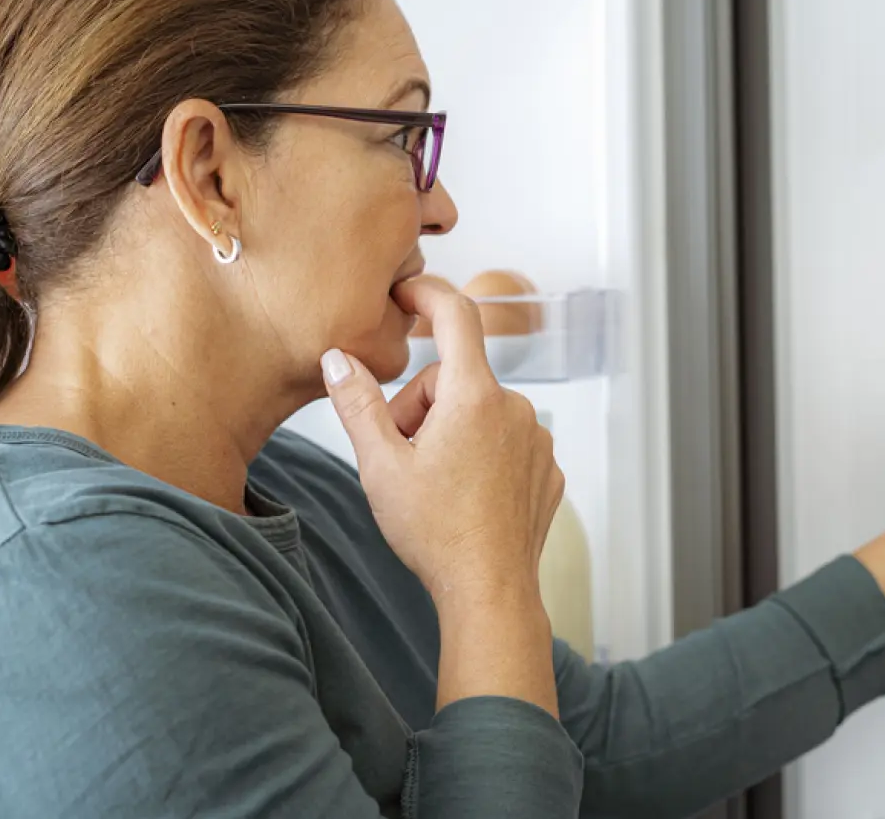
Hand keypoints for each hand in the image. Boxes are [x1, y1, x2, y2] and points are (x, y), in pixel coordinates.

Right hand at [321, 276, 563, 605]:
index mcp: (474, 397)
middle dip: (420, 407)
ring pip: (479, 412)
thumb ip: (357, 403)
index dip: (428, 294)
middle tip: (401, 457)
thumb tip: (337, 358)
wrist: (489, 591)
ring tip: (433, 484)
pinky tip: (464, 497)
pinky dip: (480, 456)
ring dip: (450, 433)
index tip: (406, 293)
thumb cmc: (434, 533)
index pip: (455, 315)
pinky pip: (504, 441)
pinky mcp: (547, 468)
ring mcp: (536, 438)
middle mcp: (515, 408)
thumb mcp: (380, 465)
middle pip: (454, 379)